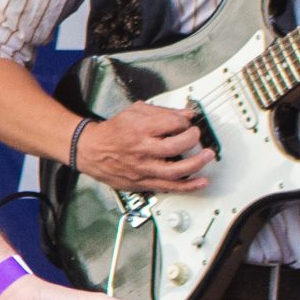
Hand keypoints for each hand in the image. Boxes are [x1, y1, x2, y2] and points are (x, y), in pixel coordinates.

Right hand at [75, 102, 212, 194]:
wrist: (91, 150)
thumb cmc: (113, 131)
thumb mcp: (135, 112)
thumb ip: (162, 112)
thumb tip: (187, 114)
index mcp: (139, 128)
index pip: (172, 123)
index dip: (184, 122)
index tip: (186, 122)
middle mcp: (142, 149)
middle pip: (176, 145)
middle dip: (192, 138)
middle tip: (196, 136)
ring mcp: (143, 168)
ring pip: (176, 170)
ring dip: (197, 163)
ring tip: (207, 156)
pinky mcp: (143, 182)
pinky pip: (169, 187)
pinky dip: (188, 186)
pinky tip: (201, 182)